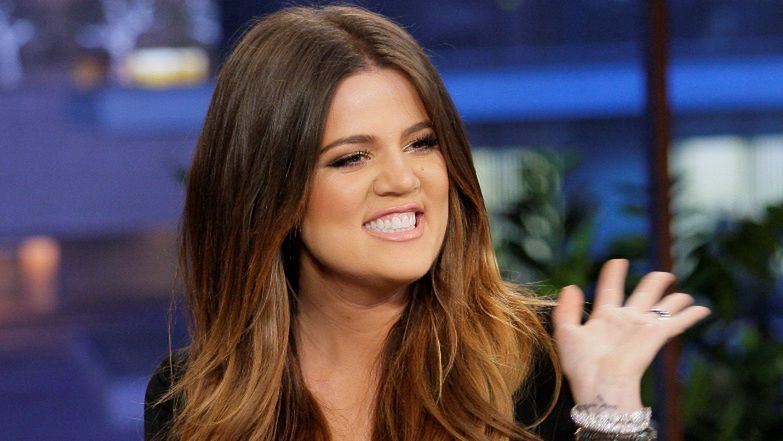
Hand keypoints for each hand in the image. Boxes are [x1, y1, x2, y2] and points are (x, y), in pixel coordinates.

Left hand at [552, 259, 710, 410]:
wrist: (599, 384)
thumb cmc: (582, 365)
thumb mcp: (566, 333)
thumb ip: (566, 310)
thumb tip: (570, 286)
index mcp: (604, 318)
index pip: (610, 289)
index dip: (614, 274)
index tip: (618, 261)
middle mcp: (626, 321)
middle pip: (643, 295)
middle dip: (653, 283)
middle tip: (663, 275)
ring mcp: (642, 328)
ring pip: (662, 306)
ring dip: (674, 300)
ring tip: (684, 295)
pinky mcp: (656, 335)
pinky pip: (676, 321)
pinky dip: (690, 315)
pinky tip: (702, 310)